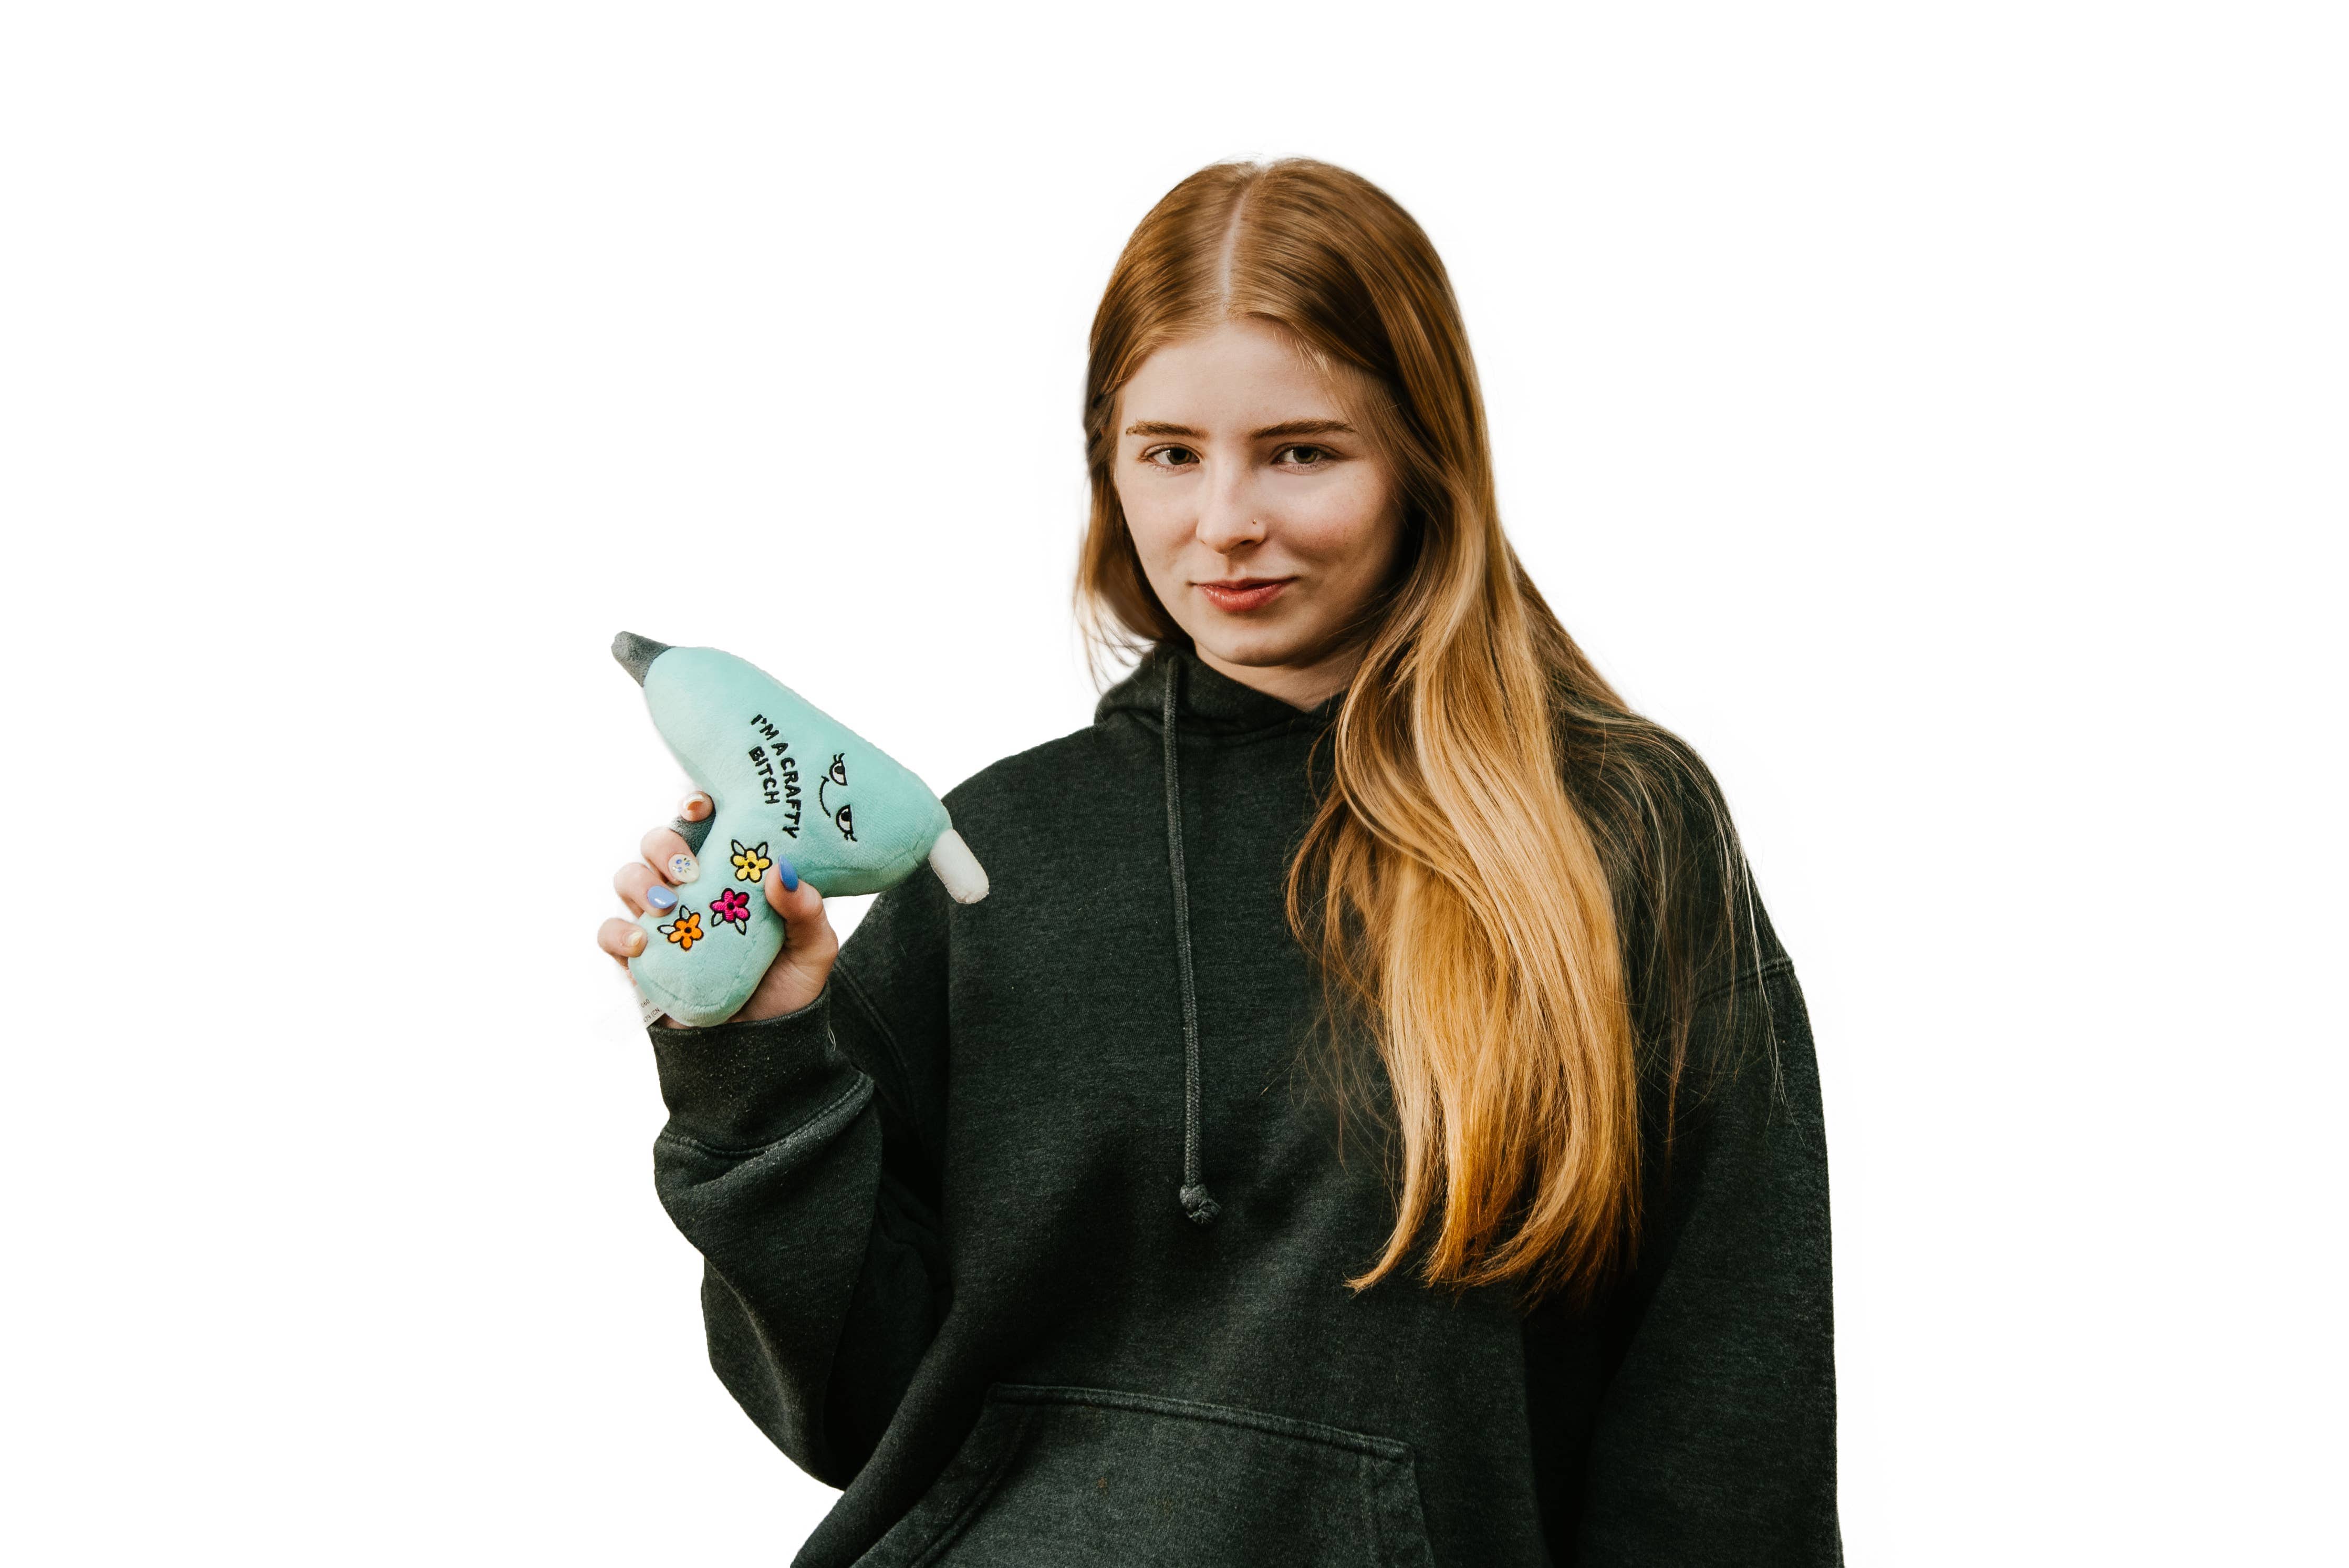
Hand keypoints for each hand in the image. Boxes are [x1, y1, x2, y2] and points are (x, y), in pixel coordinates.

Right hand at [597, 791, 840, 1026]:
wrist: (764, 1047)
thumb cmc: (788, 987)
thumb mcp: (814, 947)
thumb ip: (806, 910)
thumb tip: (781, 871)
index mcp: (729, 872)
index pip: (703, 825)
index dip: (693, 806)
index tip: (701, 806)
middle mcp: (690, 889)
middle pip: (658, 844)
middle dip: (665, 844)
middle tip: (688, 868)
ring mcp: (660, 922)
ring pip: (628, 878)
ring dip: (640, 881)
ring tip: (666, 903)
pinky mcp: (639, 958)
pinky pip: (611, 933)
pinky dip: (619, 931)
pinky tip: (642, 941)